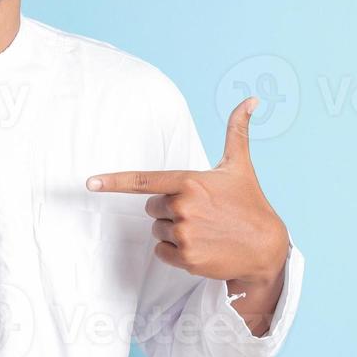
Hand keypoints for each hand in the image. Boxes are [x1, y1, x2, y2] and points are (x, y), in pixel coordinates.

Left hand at [85, 96, 289, 284]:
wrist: (266, 248)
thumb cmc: (249, 203)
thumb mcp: (239, 165)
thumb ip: (237, 130)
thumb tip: (251, 99)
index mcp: (189, 181)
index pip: (143, 181)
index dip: (114, 181)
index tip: (90, 183)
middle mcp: (184, 206)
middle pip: (152, 207)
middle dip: (170, 210)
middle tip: (200, 213)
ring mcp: (184, 233)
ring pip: (157, 230)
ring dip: (173, 231)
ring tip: (203, 230)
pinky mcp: (186, 257)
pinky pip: (161, 252)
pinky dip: (175, 252)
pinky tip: (200, 247)